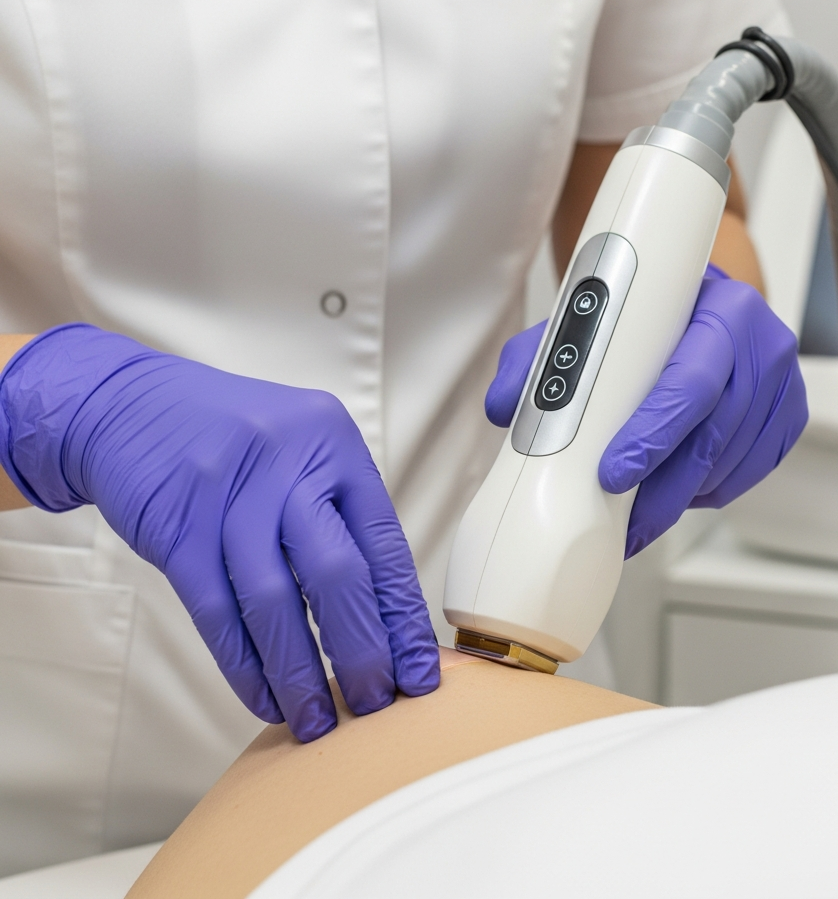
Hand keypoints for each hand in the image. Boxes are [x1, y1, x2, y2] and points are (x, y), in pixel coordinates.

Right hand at [0, 325, 438, 740]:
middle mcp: (288, 465)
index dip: (403, 617)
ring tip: (319, 721)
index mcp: (333, 445)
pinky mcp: (177, 528)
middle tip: (375, 704)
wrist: (130, 406)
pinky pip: (217, 611)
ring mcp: (229, 495)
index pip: (383, 544)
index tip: (418, 672)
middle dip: (362, 652)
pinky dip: (244, 664)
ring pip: (275, 602)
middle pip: (337, 574)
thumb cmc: (233, 440)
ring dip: (300, 672)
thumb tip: (381, 615)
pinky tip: (264, 697)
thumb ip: (338, 515)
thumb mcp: (300, 451)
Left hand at [486, 267, 806, 557]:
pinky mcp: (786, 417)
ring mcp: (781, 383)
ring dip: (683, 494)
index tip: (613, 472)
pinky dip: (710, 489)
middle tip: (624, 519)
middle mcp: (759, 342)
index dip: (653, 432)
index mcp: (717, 306)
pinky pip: (750, 472)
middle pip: (715, 432)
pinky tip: (680, 489)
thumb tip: (504, 405)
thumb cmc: (646, 316)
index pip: (691, 379)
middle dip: (663, 485)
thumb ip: (538, 361)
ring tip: (640, 513)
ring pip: (731, 461)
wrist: (698, 304)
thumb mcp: (586, 324)